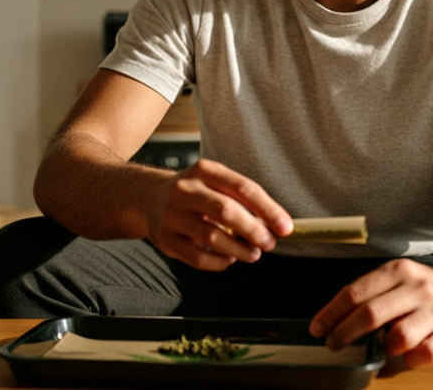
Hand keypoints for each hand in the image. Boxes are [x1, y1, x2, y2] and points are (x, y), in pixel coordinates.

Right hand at [147, 159, 292, 270]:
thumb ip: (242, 200)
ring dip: (239, 249)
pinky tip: (229, 259)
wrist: (147, 198)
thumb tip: (275, 226)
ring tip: (253, 254)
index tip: (285, 227)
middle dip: (253, 230)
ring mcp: (171, 215)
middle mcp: (185, 190)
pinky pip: (197, 257)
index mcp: (204, 170)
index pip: (243, 187)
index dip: (268, 209)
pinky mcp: (165, 240)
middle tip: (269, 243)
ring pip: (212, 237)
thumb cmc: (195, 193)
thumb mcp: (214, 183)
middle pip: (226, 211)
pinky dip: (218, 262)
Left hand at [310, 259, 432, 367]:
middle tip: (334, 344)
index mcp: (399, 271)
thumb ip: (369, 295)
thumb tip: (332, 322)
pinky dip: (411, 359)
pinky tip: (408, 355)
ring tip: (382, 347)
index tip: (317, 328)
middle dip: (346, 333)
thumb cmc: (420, 291)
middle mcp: (419, 287)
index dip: (332, 313)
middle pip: (372, 314)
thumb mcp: (396, 280)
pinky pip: (426, 354)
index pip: (356, 292)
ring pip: (401, 336)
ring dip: (385, 347)